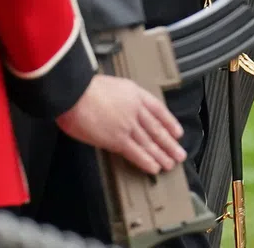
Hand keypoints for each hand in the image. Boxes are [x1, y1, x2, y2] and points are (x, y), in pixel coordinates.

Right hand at [56, 73, 185, 174]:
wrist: (73, 92)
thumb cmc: (83, 87)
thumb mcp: (110, 84)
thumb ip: (120, 97)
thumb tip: (120, 109)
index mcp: (134, 92)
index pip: (158, 109)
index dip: (169, 122)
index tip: (177, 131)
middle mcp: (135, 109)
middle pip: (157, 128)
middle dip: (169, 143)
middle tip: (179, 153)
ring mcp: (128, 125)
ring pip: (150, 143)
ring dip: (162, 155)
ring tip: (170, 164)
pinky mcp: (117, 139)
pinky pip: (136, 153)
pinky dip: (146, 161)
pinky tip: (154, 168)